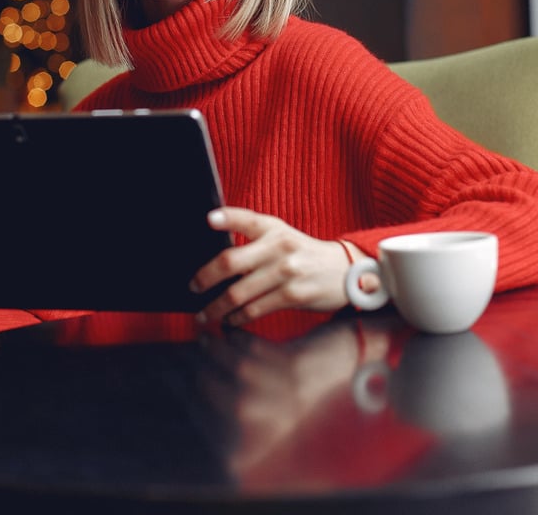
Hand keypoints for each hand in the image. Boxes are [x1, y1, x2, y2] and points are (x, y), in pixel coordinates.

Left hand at [190, 207, 363, 326]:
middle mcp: (279, 247)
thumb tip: (216, 259)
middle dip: (205, 278)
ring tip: (204, 314)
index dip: (227, 218)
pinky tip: (229, 320)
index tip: (208, 220)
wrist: (345, 271)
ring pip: (239, 292)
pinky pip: (255, 309)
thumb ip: (254, 238)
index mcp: (274, 229)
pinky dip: (237, 318)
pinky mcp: (293, 295)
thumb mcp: (282, 235)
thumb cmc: (304, 254)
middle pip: (231, 261)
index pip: (247, 219)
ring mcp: (287, 272)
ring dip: (216, 307)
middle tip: (193, 287)